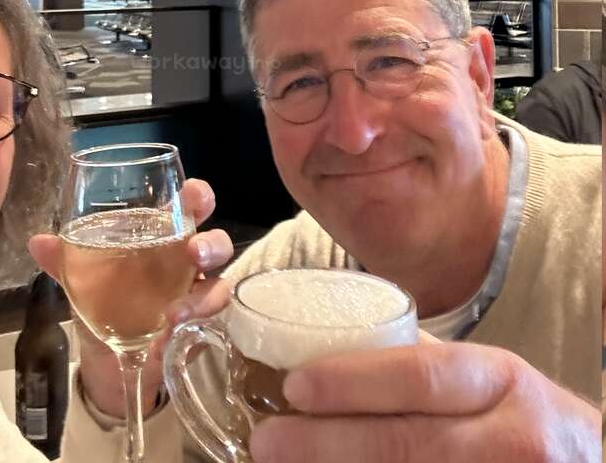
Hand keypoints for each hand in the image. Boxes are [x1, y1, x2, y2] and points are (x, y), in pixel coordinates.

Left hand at [28, 178, 232, 418]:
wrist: (105, 355)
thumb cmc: (102, 297)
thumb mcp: (80, 277)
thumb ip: (64, 258)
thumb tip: (37, 242)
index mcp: (161, 235)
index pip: (189, 206)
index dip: (198, 196)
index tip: (192, 194)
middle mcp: (185, 260)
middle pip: (216, 242)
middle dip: (212, 244)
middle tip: (195, 251)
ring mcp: (195, 293)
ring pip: (219, 283)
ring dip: (205, 294)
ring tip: (176, 312)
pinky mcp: (197, 326)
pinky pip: (206, 323)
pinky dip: (190, 326)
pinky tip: (169, 331)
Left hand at [250, 342, 599, 461]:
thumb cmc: (520, 416)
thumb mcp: (485, 377)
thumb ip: (423, 364)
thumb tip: (333, 344)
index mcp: (499, 379)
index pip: (420, 375)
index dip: (352, 382)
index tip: (294, 386)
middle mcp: (512, 437)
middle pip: (408, 444)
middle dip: (327, 444)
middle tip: (267, 440)